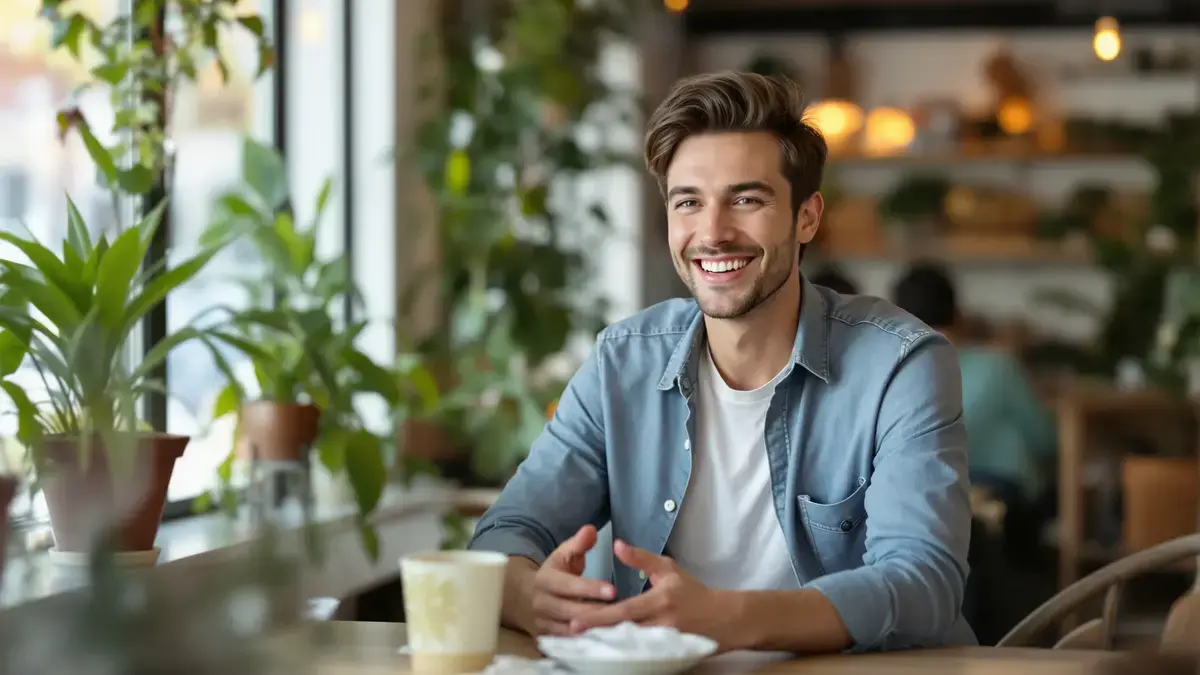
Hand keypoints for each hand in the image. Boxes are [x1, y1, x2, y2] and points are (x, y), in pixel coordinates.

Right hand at [525, 525, 615, 635]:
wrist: (525, 598)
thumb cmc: (554, 573)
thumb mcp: (563, 555)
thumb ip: (579, 543)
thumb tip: (591, 529)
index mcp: (544, 580)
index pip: (568, 585)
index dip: (590, 588)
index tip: (613, 590)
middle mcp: (541, 604)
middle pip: (571, 612)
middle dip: (597, 612)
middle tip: (623, 612)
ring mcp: (544, 624)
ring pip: (572, 631)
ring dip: (595, 629)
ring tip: (619, 628)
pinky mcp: (549, 639)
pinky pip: (571, 644)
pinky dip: (589, 641)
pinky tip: (608, 639)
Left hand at [568, 539, 737, 649]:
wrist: (724, 618)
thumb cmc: (693, 591)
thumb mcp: (668, 568)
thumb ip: (641, 558)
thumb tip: (617, 545)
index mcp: (660, 600)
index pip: (624, 611)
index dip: (599, 617)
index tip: (576, 619)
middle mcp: (662, 624)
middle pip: (623, 632)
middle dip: (596, 634)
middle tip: (571, 635)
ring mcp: (666, 642)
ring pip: (630, 647)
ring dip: (606, 645)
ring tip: (582, 644)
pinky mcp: (668, 654)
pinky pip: (641, 655)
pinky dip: (623, 654)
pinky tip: (607, 652)